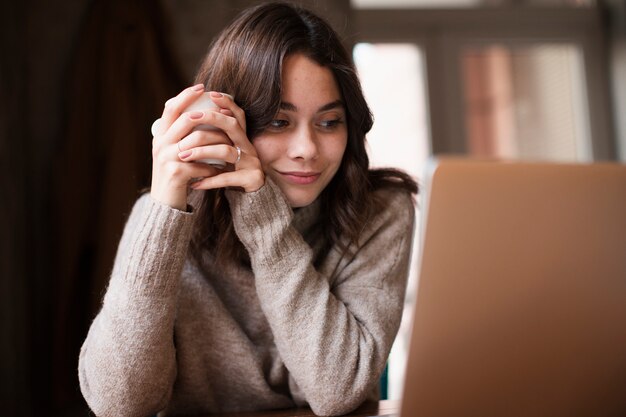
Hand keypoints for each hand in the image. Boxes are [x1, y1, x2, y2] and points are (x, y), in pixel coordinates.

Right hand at [150, 84, 232, 209]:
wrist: (165, 203)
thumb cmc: (175, 174)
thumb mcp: (173, 152)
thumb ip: (181, 135)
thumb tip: (201, 112)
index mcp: (160, 135)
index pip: (170, 108)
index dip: (185, 95)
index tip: (201, 87)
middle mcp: (161, 144)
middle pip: (185, 120)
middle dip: (208, 115)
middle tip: (225, 112)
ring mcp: (166, 158)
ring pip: (197, 141)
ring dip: (217, 143)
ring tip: (231, 146)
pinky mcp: (175, 173)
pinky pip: (201, 165)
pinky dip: (213, 168)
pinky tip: (221, 171)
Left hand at [182, 92, 264, 193]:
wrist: (251, 199)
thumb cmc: (232, 173)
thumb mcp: (225, 153)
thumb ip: (215, 138)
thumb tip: (189, 116)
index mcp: (242, 138)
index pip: (237, 115)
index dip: (227, 103)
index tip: (211, 93)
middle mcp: (249, 147)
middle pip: (232, 126)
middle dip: (211, 118)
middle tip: (189, 117)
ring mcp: (252, 162)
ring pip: (226, 151)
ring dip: (202, 152)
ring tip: (182, 156)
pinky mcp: (252, 179)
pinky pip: (227, 177)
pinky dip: (209, 180)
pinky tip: (194, 183)